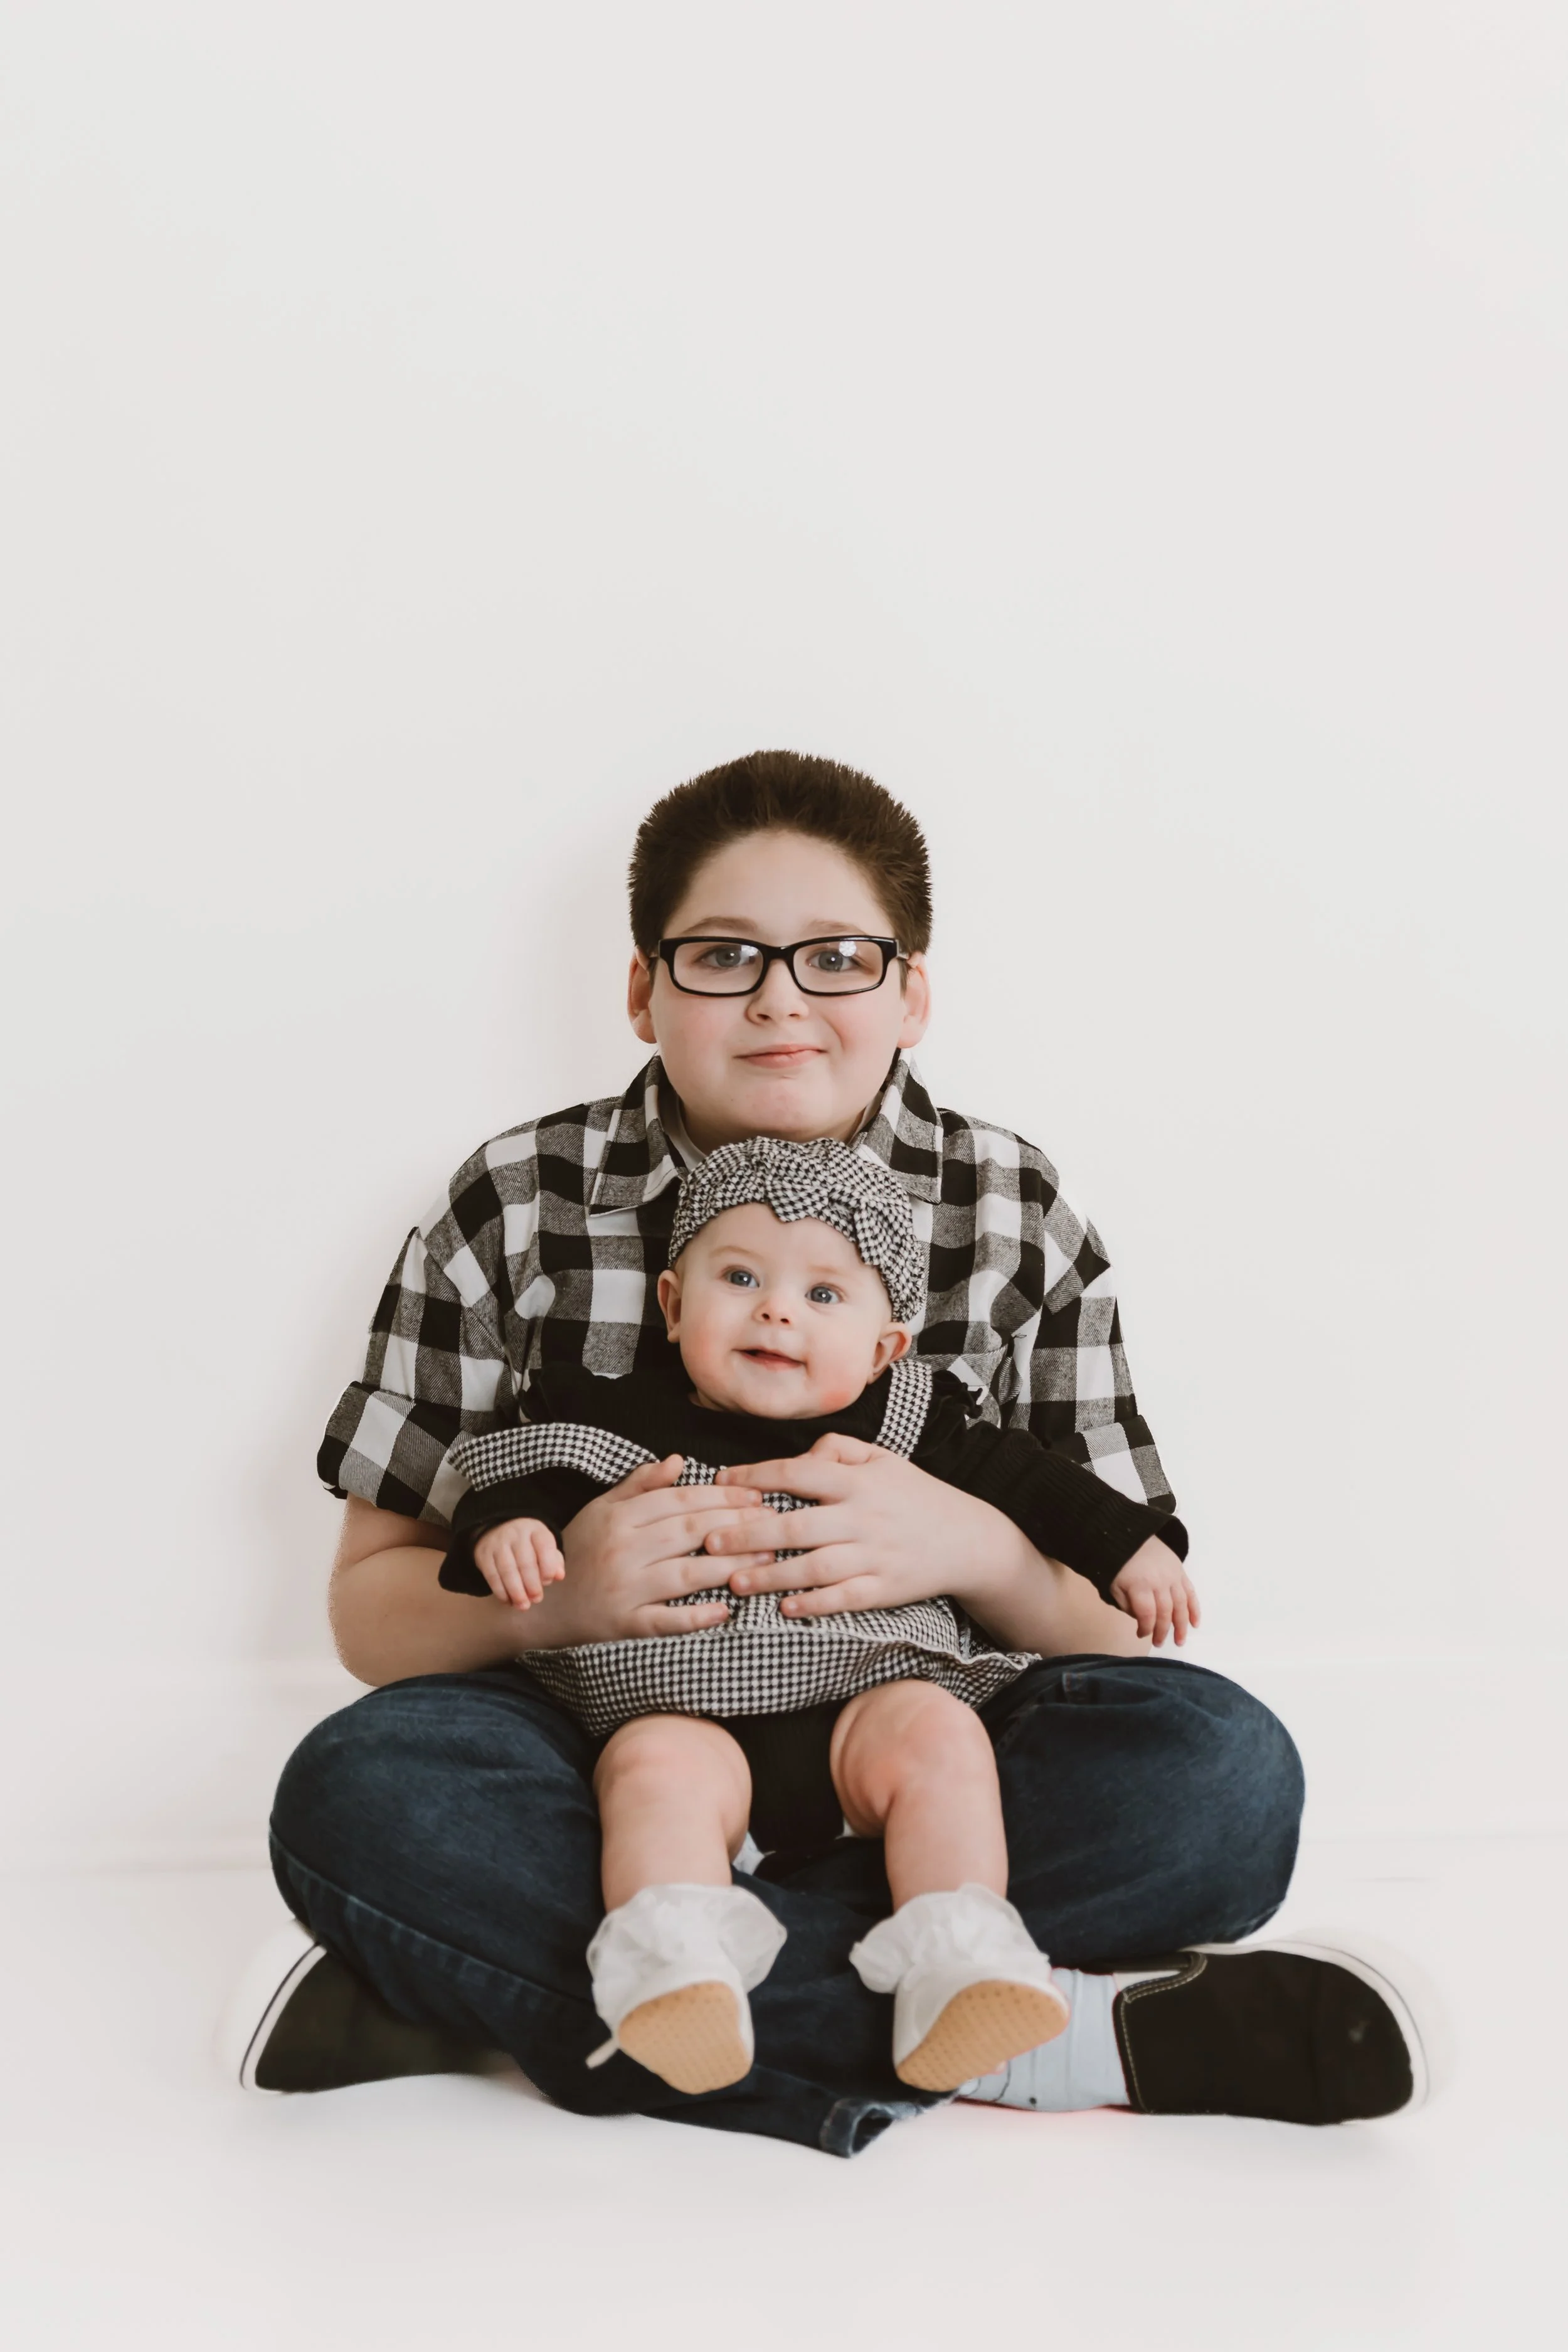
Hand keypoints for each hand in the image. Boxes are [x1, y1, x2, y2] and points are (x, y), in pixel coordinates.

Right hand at [472, 1517, 564, 1610]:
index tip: (548, 1582)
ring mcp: (497, 1543)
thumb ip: (554, 1561)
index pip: (545, 1546)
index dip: (548, 1567)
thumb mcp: (543, 1546)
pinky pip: (492, 1576)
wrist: (496, 1530)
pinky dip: (501, 1592)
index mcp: (535, 1529)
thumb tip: (559, 1576)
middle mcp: (516, 1533)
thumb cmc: (527, 1544)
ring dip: (516, 1592)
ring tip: (523, 1606)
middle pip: (525, 1562)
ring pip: (507, 1570)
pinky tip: (508, 1601)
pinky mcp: (483, 1555)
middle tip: (536, 1599)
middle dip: (532, 1585)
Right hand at [515, 1456, 779, 1648]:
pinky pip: (666, 1621)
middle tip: (773, 1522)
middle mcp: (622, 1550)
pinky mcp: (626, 1625)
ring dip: (730, 1566)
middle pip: (689, 1532)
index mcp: (618, 1517)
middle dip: (737, 1524)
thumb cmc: (582, 1550)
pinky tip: (727, 1610)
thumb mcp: (602, 1508)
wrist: (547, 1604)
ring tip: (766, 1558)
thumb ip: (640, 1484)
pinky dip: (697, 1616)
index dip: (722, 1495)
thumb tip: (678, 1460)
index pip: (680, 1500)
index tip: (756, 1495)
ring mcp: (625, 1590)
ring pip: (686, 1574)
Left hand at [702, 1432, 1012, 1617]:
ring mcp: (874, 1555)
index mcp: (859, 1481)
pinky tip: (784, 1608)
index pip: (800, 1472)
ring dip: (772, 1576)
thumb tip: (801, 1453)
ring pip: (815, 1567)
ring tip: (733, 1581)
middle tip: (710, 1539)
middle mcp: (863, 1517)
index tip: (722, 1482)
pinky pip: (845, 1599)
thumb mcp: (884, 1459)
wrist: (968, 1539)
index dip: (757, 1476)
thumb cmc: (915, 1495)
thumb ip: (840, 1450)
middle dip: (750, 1533)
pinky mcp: (885, 1589)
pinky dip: (815, 1604)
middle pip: (798, 1524)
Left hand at [1108, 1537, 1200, 1646]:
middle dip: (1163, 1630)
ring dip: (1182, 1625)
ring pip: (1181, 1605)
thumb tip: (1142, 1621)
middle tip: (1160, 1643)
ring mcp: (1172, 1575)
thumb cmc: (1119, 1563)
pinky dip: (1194, 1609)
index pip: (1147, 1614)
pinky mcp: (1180, 1570)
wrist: (1130, 1534)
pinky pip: (1191, 1592)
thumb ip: (1127, 1605)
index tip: (1142, 1635)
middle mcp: (1159, 1581)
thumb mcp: (1114, 1585)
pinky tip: (1195, 1623)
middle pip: (1165, 1611)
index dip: (1146, 1628)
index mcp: (1139, 1585)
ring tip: (1180, 1640)